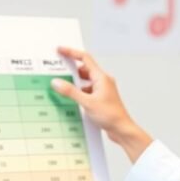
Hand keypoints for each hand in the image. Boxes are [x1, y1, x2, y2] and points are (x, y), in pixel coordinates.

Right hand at [51, 46, 152, 161]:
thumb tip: (57, 82)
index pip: (85, 58)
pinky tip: (71, 100)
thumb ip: (70, 92)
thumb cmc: (111, 115)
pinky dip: (78, 93)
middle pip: (84, 70)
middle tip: (57, 71)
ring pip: (84, 82)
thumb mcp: (87, 102)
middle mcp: (102, 81)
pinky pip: (86, 91)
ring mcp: (102, 90)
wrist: (122, 130)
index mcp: (101, 77)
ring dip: (74, 84)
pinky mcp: (100, 99)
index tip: (60, 50)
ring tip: (62, 87)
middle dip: (71, 70)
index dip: (71, 53)